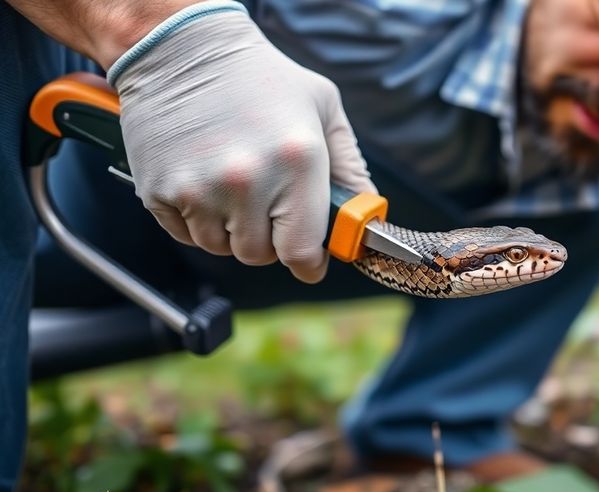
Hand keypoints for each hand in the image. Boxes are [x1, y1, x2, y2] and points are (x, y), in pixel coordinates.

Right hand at [113, 5, 374, 282]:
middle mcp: (247, 179)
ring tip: (233, 184)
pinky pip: (187, 235)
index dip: (309, 263)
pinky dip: (198, 220)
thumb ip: (350, 168)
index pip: (303, 250)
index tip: (310, 261)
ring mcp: (199, 188)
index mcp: (296, 160)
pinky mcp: (160, 190)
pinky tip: (204, 180)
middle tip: (268, 205)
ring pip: (222, 248)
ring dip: (231, 229)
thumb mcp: (323, 108)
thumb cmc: (260, 77)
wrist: (182, 47)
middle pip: (260, 255)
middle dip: (270, 239)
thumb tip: (366, 218)